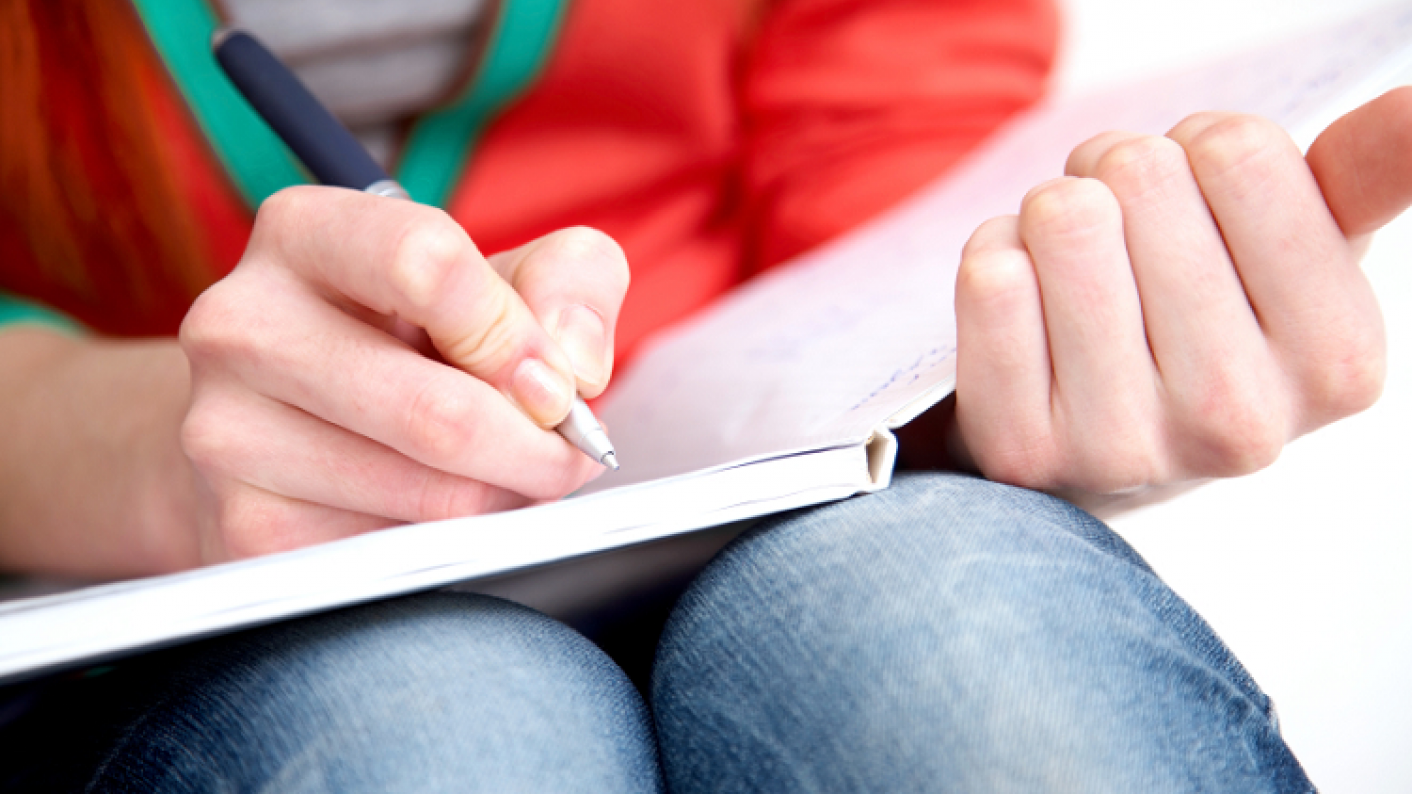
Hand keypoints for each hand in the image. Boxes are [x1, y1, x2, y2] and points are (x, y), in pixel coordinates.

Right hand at [180, 187, 627, 561]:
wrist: (299, 419)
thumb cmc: (416, 336)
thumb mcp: (505, 277)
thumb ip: (570, 282)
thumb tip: (571, 366)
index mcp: (304, 233)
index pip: (426, 265)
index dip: (517, 336)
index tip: (555, 379)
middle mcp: (241, 325)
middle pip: (437, 411)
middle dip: (537, 448)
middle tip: (569, 454)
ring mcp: (228, 432)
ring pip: (432, 495)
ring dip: (505, 498)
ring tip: (506, 473)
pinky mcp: (247, 528)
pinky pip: (400, 554)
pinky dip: (454, 541)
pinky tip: (442, 506)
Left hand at [949, 87, 1411, 494]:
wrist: (1090, 440)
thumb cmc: (1199, 323)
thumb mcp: (1297, 255)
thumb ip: (1361, 178)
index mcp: (1338, 361)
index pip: (1238, 152)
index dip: (1197, 145)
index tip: (1198, 198)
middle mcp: (1240, 421)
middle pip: (1140, 175)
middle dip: (1114, 173)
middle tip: (1119, 231)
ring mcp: (1126, 447)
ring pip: (1062, 217)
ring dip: (1052, 212)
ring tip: (1073, 266)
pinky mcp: (1026, 451)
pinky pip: (991, 276)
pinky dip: (995, 257)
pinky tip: (1024, 308)